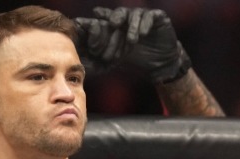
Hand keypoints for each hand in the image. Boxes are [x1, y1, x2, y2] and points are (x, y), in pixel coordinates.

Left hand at [74, 7, 191, 83]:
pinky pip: (149, 15)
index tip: (88, 18)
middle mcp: (127, 19)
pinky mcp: (157, 17)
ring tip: (132, 41)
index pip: (103, 20)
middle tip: (113, 26)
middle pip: (117, 15)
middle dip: (114, 21)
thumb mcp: (114, 59)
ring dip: (131, 27)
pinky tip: (143, 34)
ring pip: (132, 14)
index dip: (95, 19)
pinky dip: (144, 24)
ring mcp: (142, 17)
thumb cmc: (134, 61)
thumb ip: (99, 55)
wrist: (159, 65)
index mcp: (115, 27)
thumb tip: (80, 57)